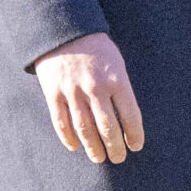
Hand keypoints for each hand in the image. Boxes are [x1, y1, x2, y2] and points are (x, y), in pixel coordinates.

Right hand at [35, 32, 145, 163]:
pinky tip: (75, 147)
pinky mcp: (53, 94)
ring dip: (93, 148)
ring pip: (85, 130)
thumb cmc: (96, 49)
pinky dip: (68, 138)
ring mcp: (73, 92)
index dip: (135, 135)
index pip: (130, 116)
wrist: (63, 31)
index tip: (136, 146)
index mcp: (116, 80)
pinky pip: (61, 123)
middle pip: (108, 128)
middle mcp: (95, 88)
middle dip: (115, 147)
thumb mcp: (116, 63)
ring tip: (100, 158)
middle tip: (119, 158)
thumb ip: (121, 89)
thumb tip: (126, 120)